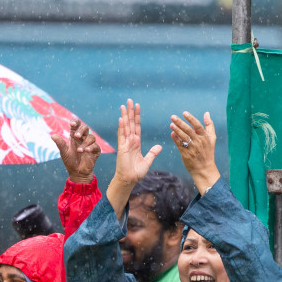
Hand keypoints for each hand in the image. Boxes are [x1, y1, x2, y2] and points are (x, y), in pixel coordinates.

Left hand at [50, 120, 100, 183]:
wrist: (77, 173)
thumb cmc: (70, 161)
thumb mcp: (64, 152)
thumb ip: (60, 144)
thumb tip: (53, 136)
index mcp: (75, 136)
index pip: (77, 125)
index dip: (75, 122)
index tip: (72, 124)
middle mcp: (83, 138)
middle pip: (85, 127)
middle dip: (81, 130)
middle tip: (76, 136)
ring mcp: (90, 144)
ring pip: (91, 137)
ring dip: (85, 143)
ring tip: (79, 151)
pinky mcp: (95, 151)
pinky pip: (96, 146)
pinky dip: (91, 147)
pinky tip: (87, 151)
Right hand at [104, 100, 162, 215]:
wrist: (129, 180)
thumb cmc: (136, 173)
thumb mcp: (147, 162)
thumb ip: (153, 153)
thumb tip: (159, 146)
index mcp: (136, 143)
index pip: (137, 127)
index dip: (137, 116)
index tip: (137, 106)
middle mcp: (130, 141)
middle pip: (130, 123)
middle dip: (130, 112)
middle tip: (130, 100)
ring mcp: (125, 144)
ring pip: (125, 126)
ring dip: (125, 116)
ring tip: (124, 105)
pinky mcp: (122, 149)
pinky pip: (122, 136)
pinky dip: (121, 127)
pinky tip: (121, 119)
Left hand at [170, 111, 219, 192]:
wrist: (204, 169)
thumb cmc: (208, 152)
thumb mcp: (212, 138)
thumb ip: (209, 125)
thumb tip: (206, 113)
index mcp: (205, 137)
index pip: (197, 125)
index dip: (190, 119)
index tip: (184, 113)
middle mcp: (198, 142)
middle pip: (188, 130)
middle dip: (180, 122)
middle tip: (173, 116)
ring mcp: (192, 148)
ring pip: (183, 137)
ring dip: (176, 130)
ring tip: (171, 124)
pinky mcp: (186, 154)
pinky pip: (180, 145)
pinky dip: (175, 139)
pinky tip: (172, 133)